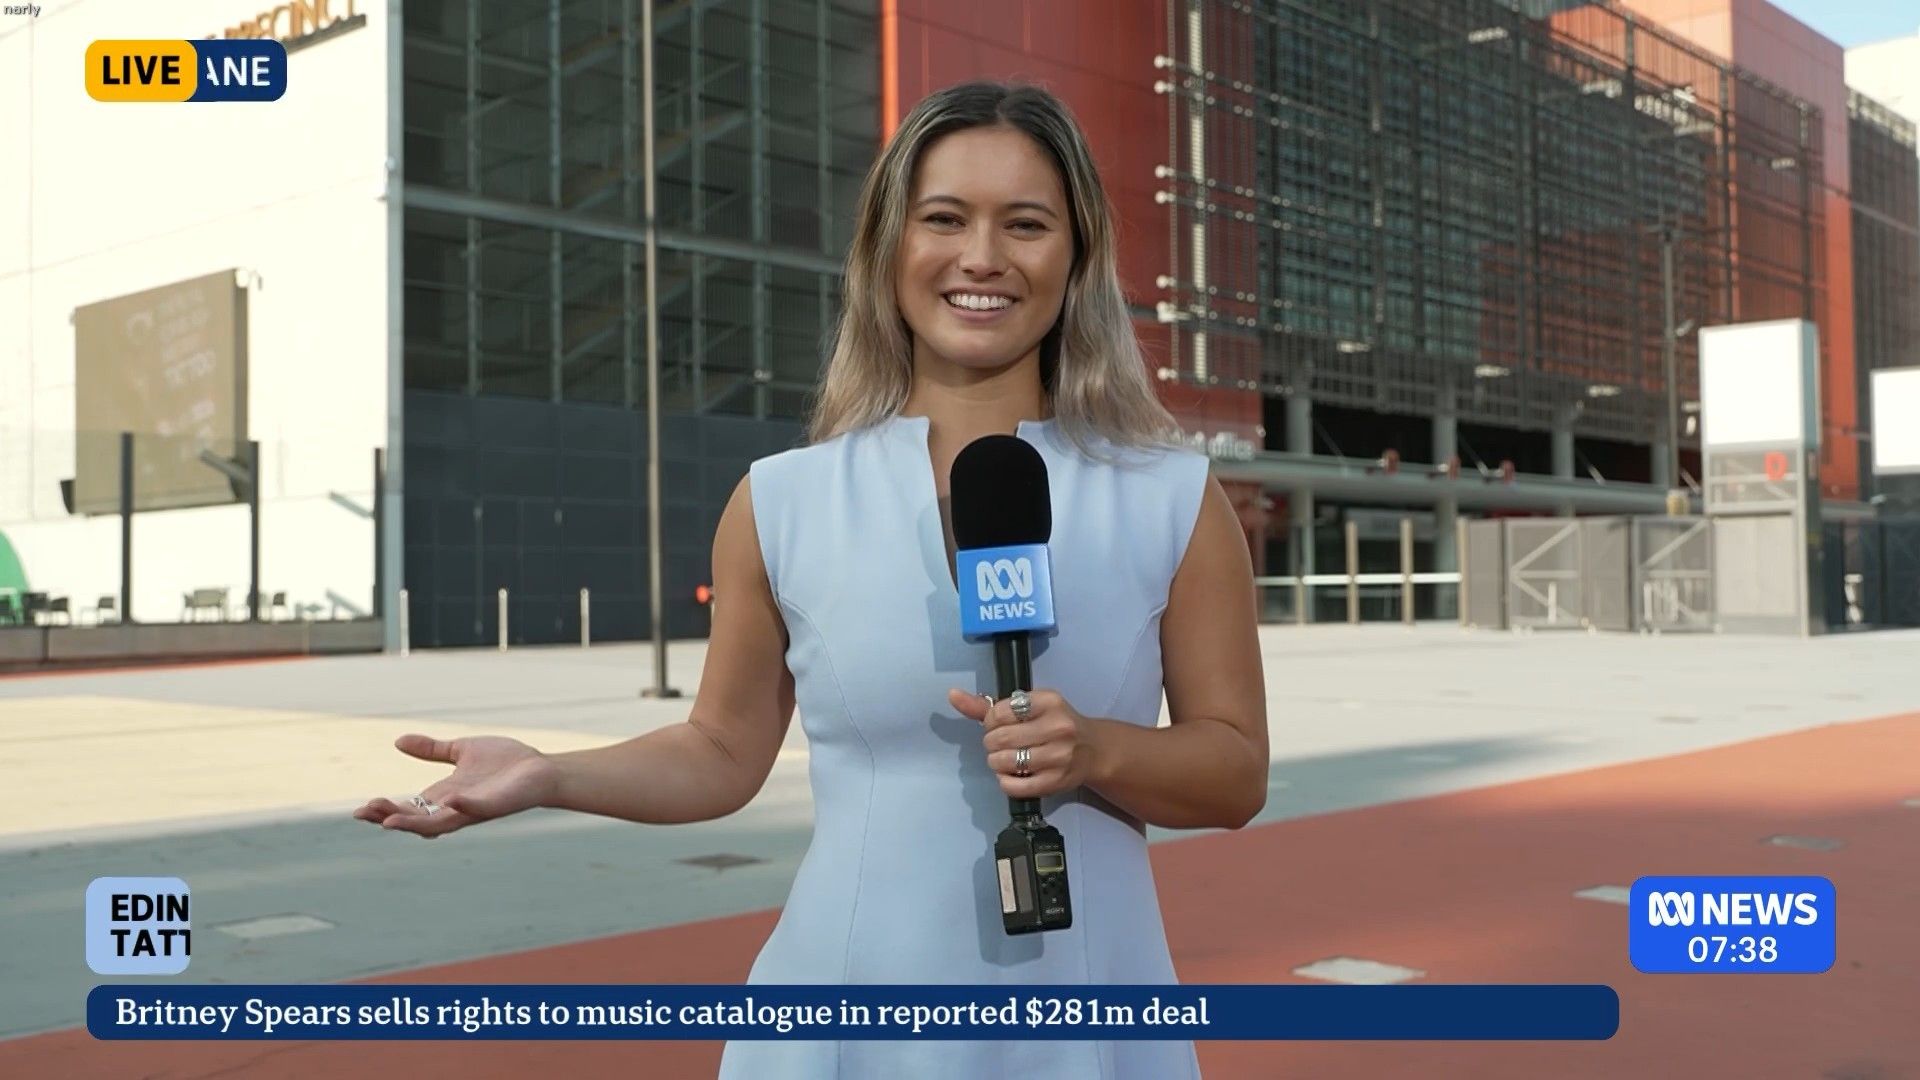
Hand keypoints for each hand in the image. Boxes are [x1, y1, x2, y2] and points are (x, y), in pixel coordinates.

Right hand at [351, 734, 559, 838]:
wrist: (541, 768)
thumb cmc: (505, 762)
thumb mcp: (461, 750)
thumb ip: (432, 750)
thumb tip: (398, 741)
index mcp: (444, 795)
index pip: (408, 808)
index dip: (384, 811)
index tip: (360, 810)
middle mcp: (454, 807)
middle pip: (415, 820)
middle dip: (390, 818)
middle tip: (366, 813)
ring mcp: (473, 809)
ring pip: (438, 824)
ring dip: (414, 823)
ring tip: (389, 821)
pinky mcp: (495, 806)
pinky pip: (476, 810)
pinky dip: (464, 807)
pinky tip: (451, 800)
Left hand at [946, 687, 1098, 799]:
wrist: (1093, 750)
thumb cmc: (1055, 724)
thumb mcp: (1029, 707)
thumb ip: (989, 705)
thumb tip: (953, 695)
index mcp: (1049, 702)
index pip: (999, 711)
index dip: (990, 721)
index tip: (999, 725)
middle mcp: (1057, 727)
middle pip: (999, 738)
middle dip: (991, 743)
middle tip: (1001, 744)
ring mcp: (1058, 756)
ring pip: (1004, 762)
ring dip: (997, 762)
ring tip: (1006, 759)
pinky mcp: (1056, 782)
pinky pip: (1014, 786)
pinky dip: (1005, 782)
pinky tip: (1012, 775)